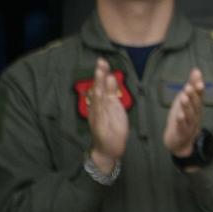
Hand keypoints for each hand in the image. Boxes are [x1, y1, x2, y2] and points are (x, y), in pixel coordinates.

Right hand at [88, 58, 128, 174]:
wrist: (108, 150)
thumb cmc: (112, 129)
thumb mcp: (115, 110)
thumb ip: (113, 96)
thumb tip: (112, 81)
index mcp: (101, 105)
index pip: (101, 86)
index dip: (101, 74)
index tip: (103, 61)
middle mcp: (97, 108)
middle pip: (98, 89)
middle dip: (99, 75)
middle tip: (101, 61)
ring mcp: (98, 116)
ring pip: (98, 98)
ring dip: (99, 84)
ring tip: (102, 71)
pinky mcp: (100, 124)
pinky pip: (100, 111)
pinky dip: (101, 101)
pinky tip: (103, 92)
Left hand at [163, 68, 204, 159]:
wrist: (180, 141)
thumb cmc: (183, 117)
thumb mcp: (187, 99)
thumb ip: (192, 85)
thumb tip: (196, 69)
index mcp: (197, 106)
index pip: (200, 96)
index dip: (200, 89)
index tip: (199, 82)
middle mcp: (196, 114)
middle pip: (196, 105)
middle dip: (193, 96)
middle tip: (189, 87)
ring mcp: (190, 124)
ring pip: (189, 114)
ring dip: (187, 106)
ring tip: (183, 98)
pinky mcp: (182, 132)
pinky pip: (182, 126)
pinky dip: (181, 120)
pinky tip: (178, 115)